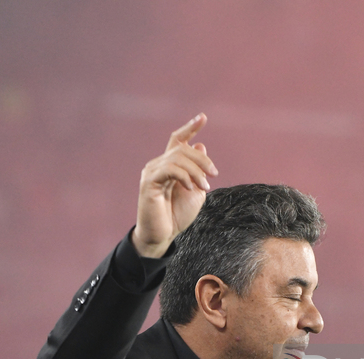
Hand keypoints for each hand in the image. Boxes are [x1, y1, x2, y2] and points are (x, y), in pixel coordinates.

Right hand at [132, 114, 218, 257]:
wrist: (163, 235)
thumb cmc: (177, 216)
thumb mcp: (195, 192)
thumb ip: (198, 171)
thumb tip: (200, 145)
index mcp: (169, 166)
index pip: (178, 140)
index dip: (190, 127)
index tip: (203, 117)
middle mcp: (158, 165)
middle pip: (182, 148)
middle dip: (202, 159)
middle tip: (214, 174)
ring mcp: (152, 172)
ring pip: (177, 158)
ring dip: (196, 170)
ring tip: (205, 186)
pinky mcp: (149, 182)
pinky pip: (169, 169)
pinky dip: (184, 176)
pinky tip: (191, 187)